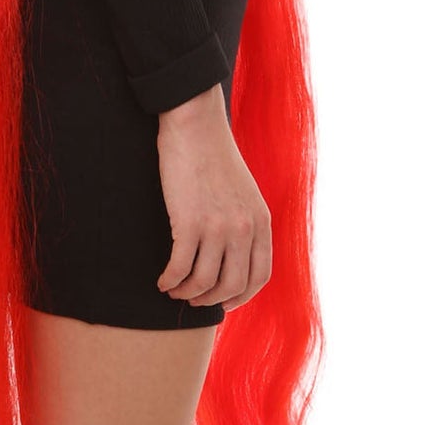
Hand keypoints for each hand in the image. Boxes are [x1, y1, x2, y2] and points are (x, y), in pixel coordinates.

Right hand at [154, 84, 271, 309]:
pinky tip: (162, 280)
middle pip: (231, 285)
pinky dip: (170, 280)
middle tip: (193, 299)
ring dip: (187, 293)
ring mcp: (217, 226)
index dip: (241, 297)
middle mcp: (244, 228)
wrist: (194, 123)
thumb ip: (245, 221)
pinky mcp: (189, 222)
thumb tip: (232, 255)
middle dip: (210, 299)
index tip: (223, 301)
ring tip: (174, 290)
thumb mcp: (244, 190)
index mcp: (261, 221)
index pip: (259, 276)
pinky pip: (180, 268)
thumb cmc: (213, 154)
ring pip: (204, 282)